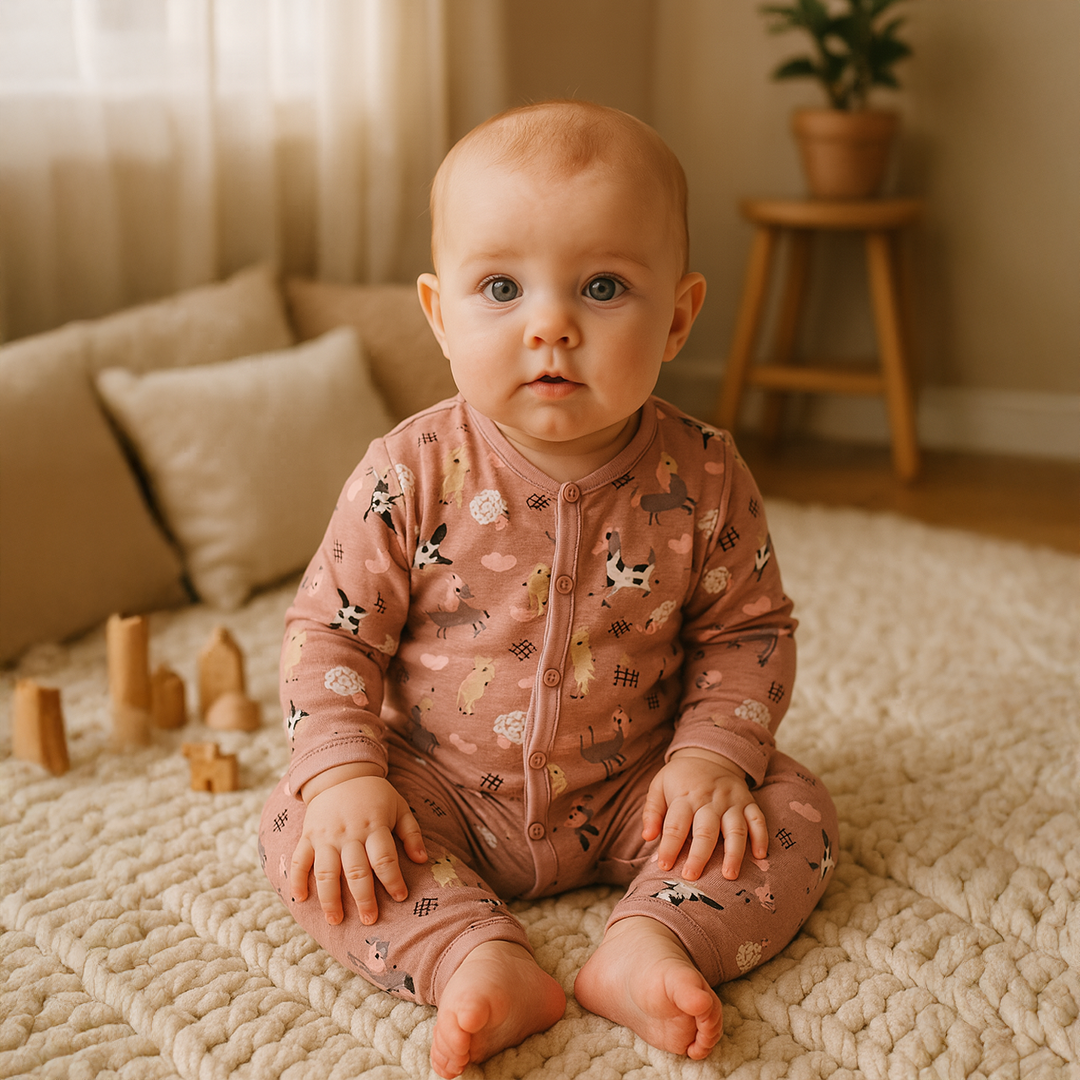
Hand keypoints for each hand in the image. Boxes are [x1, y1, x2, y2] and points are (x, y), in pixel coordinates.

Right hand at [290, 765, 427, 925]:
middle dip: (363, 898)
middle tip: (370, 920)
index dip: (393, 879)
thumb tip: (422, 860)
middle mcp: (349, 832)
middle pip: (356, 871)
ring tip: (335, 920)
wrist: (340, 773)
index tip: (400, 897)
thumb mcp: (399, 806)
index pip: (384, 858)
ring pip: (326, 872)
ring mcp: (325, 835)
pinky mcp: (307, 835)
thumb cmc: (374, 795)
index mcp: (374, 825)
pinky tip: (300, 899)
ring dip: (330, 898)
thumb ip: (412, 833)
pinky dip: (297, 880)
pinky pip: (299, 860)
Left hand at [642, 750, 767, 880]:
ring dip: (734, 853)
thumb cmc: (681, 778)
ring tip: (729, 875)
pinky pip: (758, 819)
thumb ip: (652, 811)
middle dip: (699, 855)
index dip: (669, 846)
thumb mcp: (659, 786)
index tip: (664, 866)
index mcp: (685, 796)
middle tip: (692, 877)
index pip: (676, 825)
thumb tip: (647, 837)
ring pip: (735, 828)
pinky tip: (760, 856)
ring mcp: (732, 801)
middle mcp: (710, 800)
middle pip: (706, 831)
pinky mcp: (748, 802)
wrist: (708, 754)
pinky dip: (761, 837)